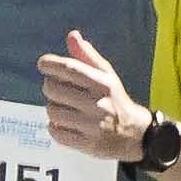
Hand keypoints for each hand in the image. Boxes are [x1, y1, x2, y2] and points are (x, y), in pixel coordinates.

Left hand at [39, 29, 153, 161]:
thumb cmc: (116, 100)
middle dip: (52, 88)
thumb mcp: (107, 76)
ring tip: (67, 109)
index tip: (43, 64)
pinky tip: (67, 124)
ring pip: (52, 111)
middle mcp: (98, 104)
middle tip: (60, 91)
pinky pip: (56, 132)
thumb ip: (87, 56)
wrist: (137, 134)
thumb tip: (72, 35)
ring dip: (55, 109)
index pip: (69, 68)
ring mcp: (92, 125)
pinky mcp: (87, 144)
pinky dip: (56, 127)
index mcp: (103, 84)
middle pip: (53, 89)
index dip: (50, 64)